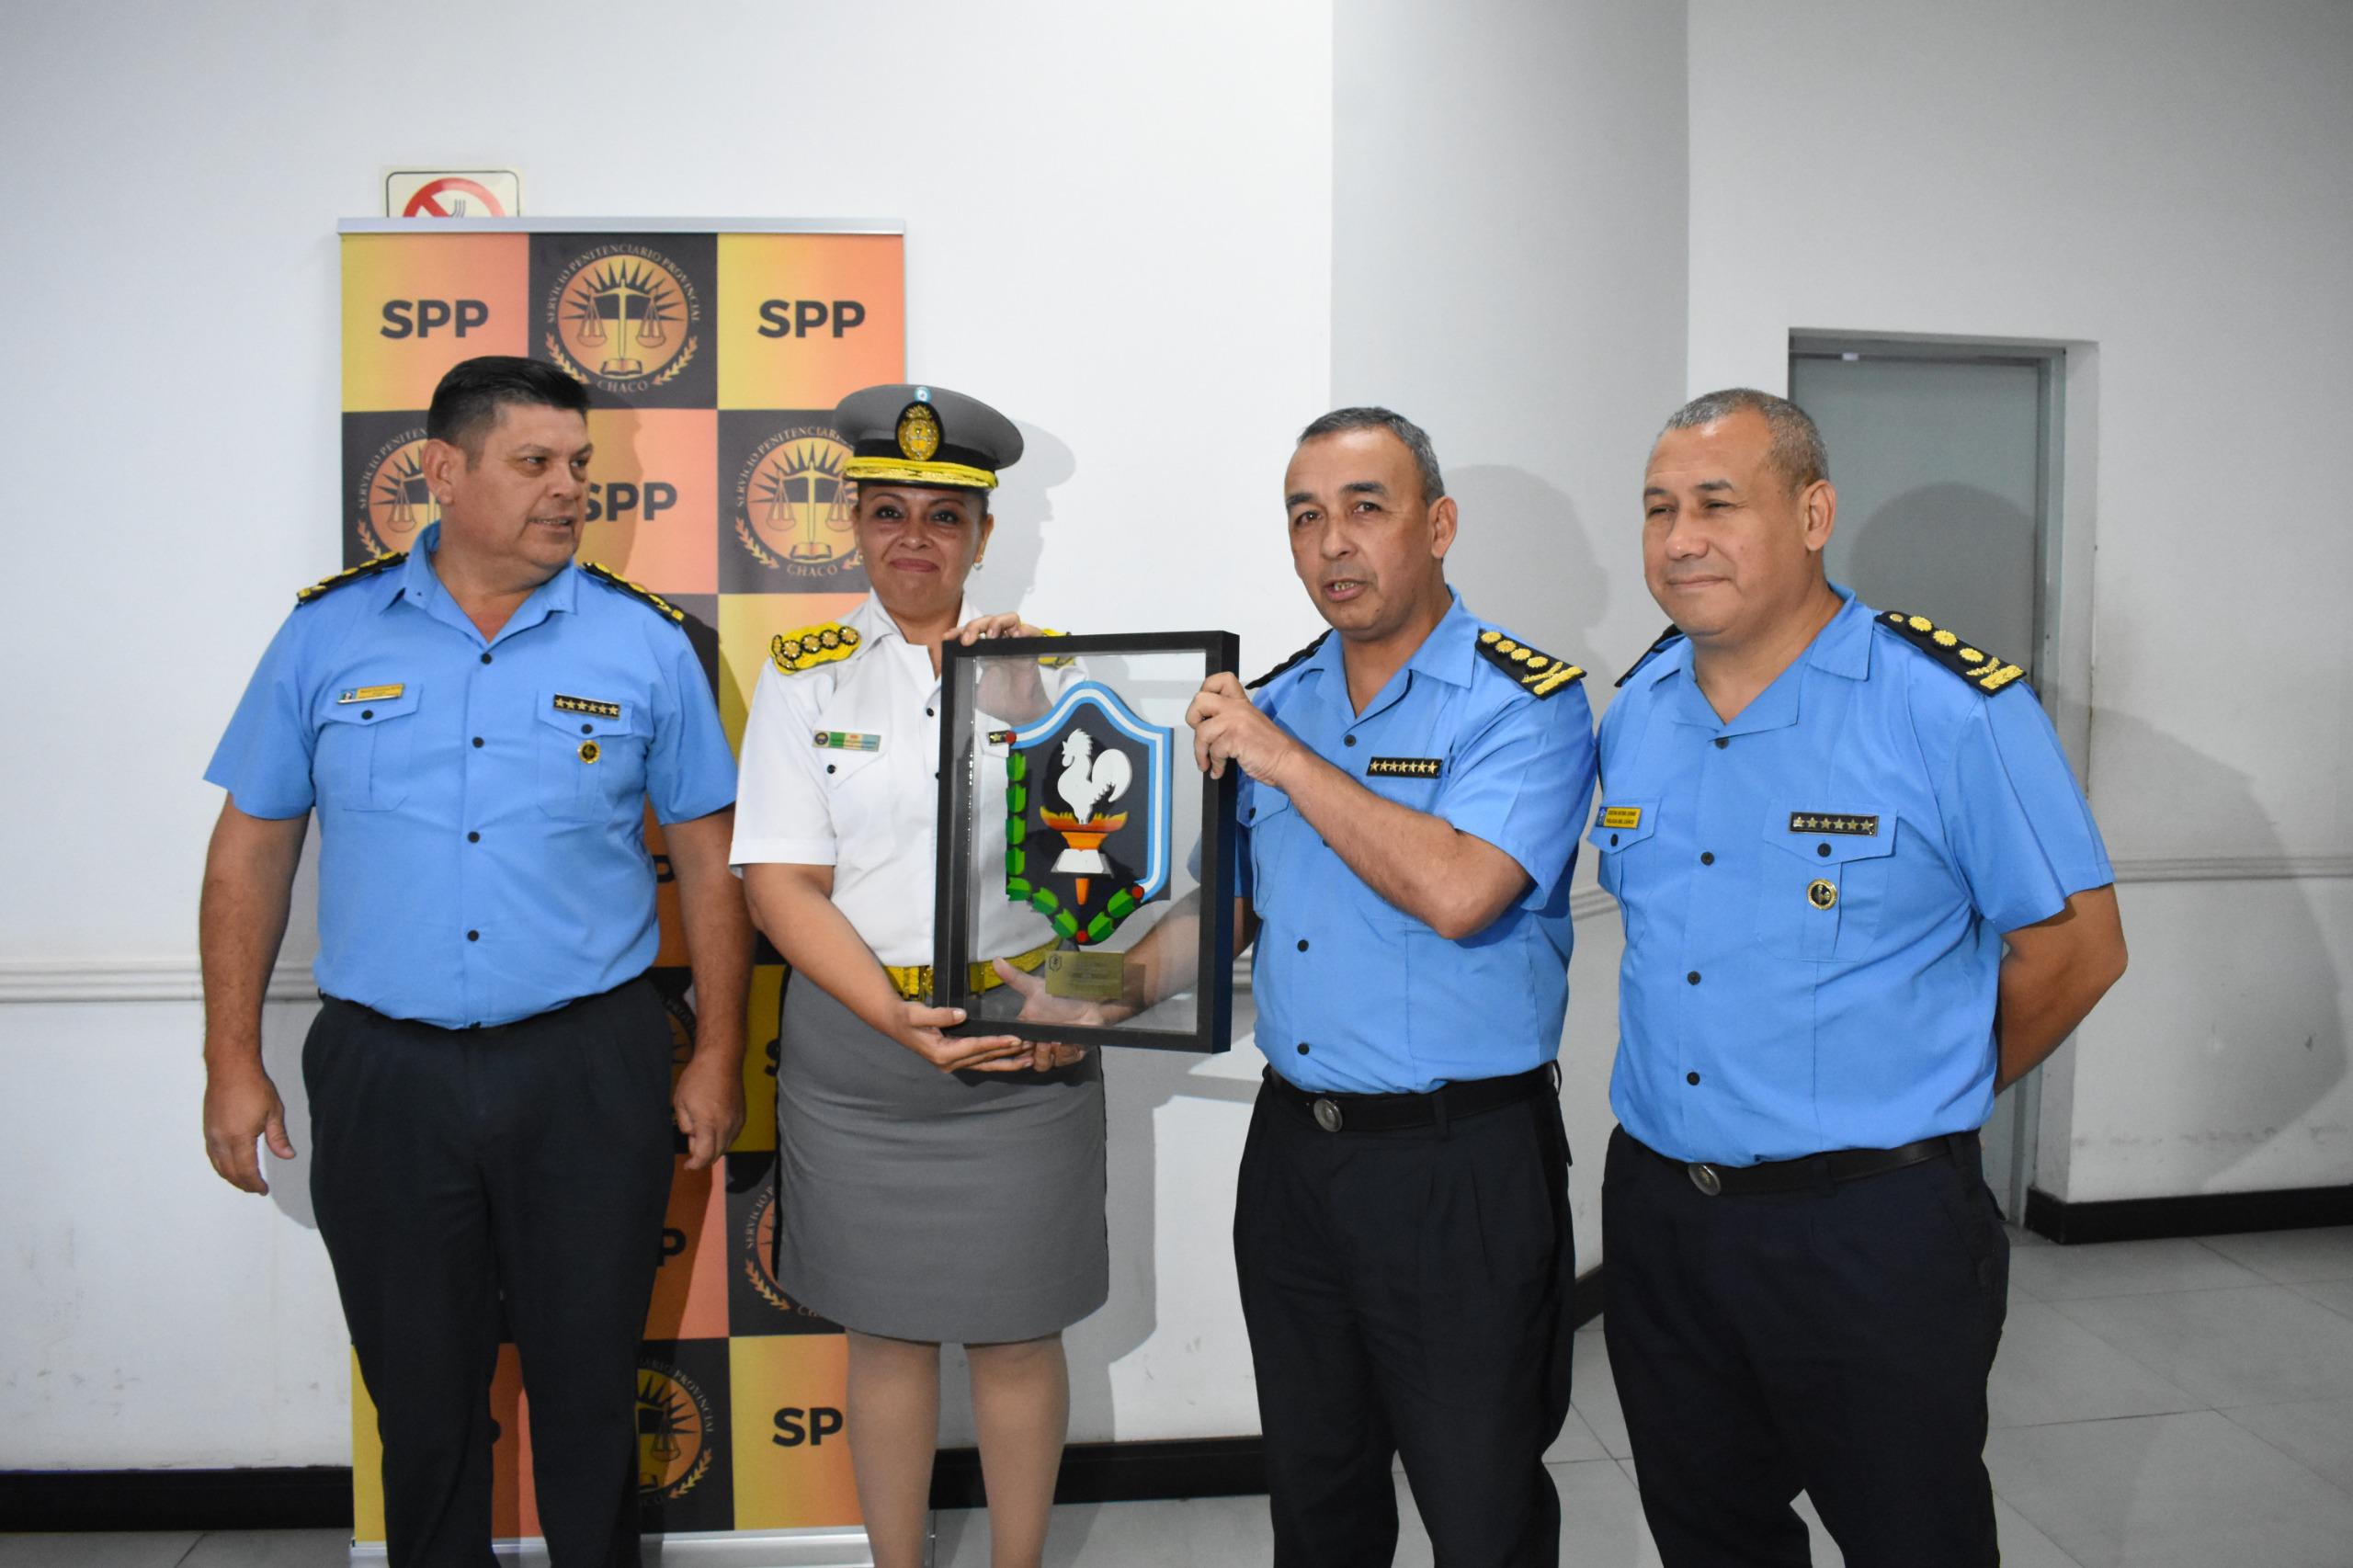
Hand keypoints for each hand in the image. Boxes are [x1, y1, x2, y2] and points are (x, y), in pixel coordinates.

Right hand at [203, 1061, 294, 1194]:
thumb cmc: (253, 1086)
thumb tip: (288, 1156)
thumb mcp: (273, 1112)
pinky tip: (229, 1165)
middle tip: (256, 1188)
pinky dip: (220, 1165)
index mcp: (238, 1137)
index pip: (246, 1170)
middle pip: (229, 1172)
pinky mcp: (207, 1127)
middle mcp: (220, 1139)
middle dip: (243, 1184)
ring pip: (218, 1165)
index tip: (263, 1190)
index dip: (255, 1183)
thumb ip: (279, 1137)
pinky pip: (212, 1154)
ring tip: (244, 1181)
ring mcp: (211, 1134)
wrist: (230, 1067)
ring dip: (230, 1176)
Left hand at [672, 1053, 745, 1170]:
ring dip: (714, 1148)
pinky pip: (733, 1136)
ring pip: (726, 1146)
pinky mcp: (742, 1115)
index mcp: (709, 1124)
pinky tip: (714, 1128)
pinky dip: (723, 1139)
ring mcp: (737, 1121)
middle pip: (717, 1155)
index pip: (704, 1156)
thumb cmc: (697, 1078)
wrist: (722, 1060)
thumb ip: (685, 1124)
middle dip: (703, 1157)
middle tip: (691, 1144)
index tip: (687, 1165)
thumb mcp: (680, 1102)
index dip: (695, 1164)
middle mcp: (726, 1126)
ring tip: (701, 1133)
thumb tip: (692, 1135)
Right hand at [895, 1001, 1036, 1073]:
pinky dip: (996, 1061)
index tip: (1015, 1039)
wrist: (894, 1022)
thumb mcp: (918, 1014)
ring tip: (1029, 1060)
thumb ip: (940, 1015)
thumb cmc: (905, 1017)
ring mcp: (951, 1063)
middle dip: (1008, 1053)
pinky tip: (1011, 1059)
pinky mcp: (954, 1059)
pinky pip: (979, 1062)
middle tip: (1030, 1048)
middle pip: (984, 1058)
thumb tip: (961, 1014)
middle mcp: (948, 1062)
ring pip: (984, 1064)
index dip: (996, 1043)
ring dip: (1007, 1062)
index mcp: (942, 1053)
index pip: (975, 1047)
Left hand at [956, 613, 1057, 720]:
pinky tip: (1016, 635)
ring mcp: (1016, 647)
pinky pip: (1033, 633)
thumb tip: (948, 680)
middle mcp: (1001, 646)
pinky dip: (1026, 630)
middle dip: (975, 626)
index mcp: (986, 652)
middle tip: (968, 640)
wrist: (1019, 715)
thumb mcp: (975, 691)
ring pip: (1010, 619)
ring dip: (998, 622)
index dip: (959, 631)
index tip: (948, 638)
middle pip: (989, 621)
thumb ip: (964, 683)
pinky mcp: (1030, 652)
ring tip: (991, 634)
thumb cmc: (1001, 703)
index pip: (972, 632)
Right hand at [989, 959, 1100, 1070]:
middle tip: (1036, 1042)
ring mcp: (1054, 1050)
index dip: (1012, 1047)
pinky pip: (1062, 1062)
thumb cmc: (1061, 995)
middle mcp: (1038, 1043)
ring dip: (1045, 1056)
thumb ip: (1014, 977)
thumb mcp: (1036, 987)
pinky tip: (1066, 1042)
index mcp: (1027, 1029)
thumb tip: (996, 960)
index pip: (1011, 1045)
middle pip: (1025, 1059)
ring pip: (1042, 1064)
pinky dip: (1064, 1053)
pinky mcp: (1071, 1055)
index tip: (1018, 1040)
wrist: (1089, 1000)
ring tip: (1051, 1042)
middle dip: (1029, 1052)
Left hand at [1186, 672, 1299, 782]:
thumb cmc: (1270, 748)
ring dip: (1200, 752)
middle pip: (1200, 699)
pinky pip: (1213, 751)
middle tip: (1201, 734)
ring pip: (1201, 731)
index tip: (1205, 710)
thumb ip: (1230, 718)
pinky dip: (1214, 765)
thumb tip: (1206, 726)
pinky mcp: (1235, 738)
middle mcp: (1237, 708)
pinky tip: (1219, 770)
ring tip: (1206, 762)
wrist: (1286, 761)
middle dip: (1193, 719)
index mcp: (1241, 702)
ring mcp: (1235, 722)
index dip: (1206, 690)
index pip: (1220, 680)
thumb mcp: (1250, 724)